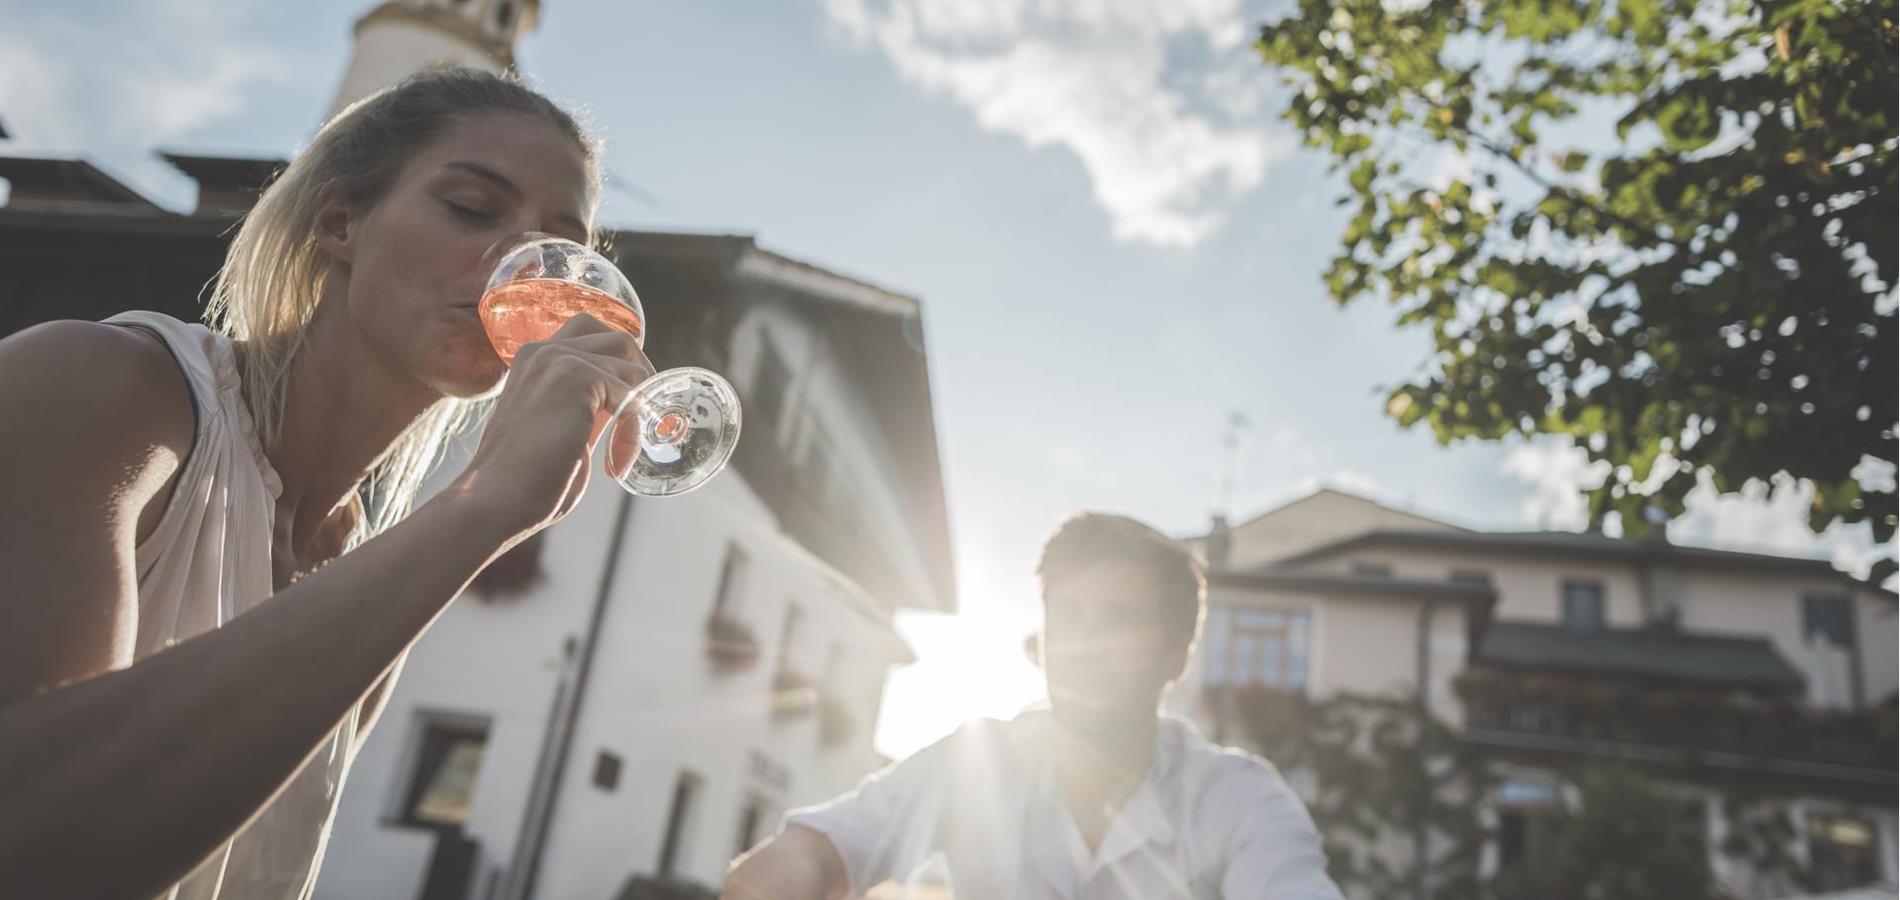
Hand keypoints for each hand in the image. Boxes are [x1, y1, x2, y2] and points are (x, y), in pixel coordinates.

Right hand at [449, 313, 654, 537]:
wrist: (495, 499)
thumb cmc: (524, 478)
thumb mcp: (559, 427)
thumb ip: (586, 406)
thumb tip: (627, 401)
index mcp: (535, 359)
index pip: (592, 334)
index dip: (619, 366)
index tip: (626, 408)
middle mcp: (544, 350)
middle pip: (619, 339)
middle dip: (640, 378)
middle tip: (639, 420)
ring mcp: (560, 359)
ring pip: (631, 367)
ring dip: (639, 410)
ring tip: (622, 451)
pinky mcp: (577, 377)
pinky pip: (631, 395)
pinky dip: (632, 431)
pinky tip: (614, 462)